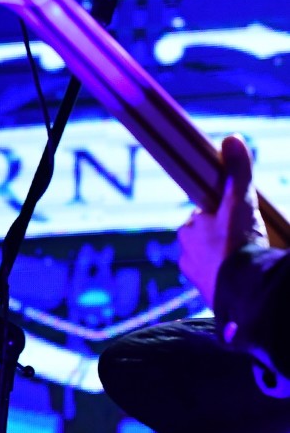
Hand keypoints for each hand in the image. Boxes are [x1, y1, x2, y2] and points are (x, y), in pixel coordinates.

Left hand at [177, 134, 266, 304]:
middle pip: (208, 237)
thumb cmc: (237, 242)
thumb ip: (238, 173)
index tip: (239, 220)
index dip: (223, 214)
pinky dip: (228, 276)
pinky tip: (242, 274)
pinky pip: (217, 279)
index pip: (205, 215)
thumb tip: (231, 138)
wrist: (241, 290)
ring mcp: (194, 274)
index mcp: (188, 230)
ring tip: (246, 257)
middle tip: (246, 238)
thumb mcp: (240, 202)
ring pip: (211, 258)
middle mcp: (185, 252)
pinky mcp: (206, 293)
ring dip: (226, 257)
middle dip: (224, 236)